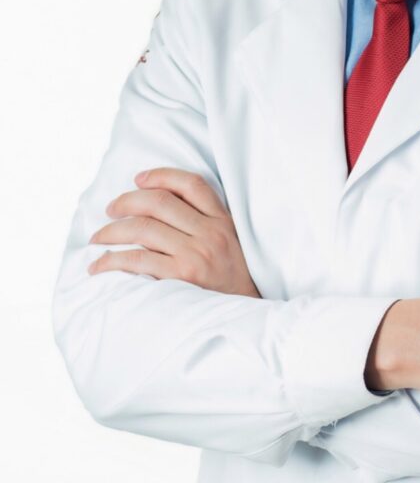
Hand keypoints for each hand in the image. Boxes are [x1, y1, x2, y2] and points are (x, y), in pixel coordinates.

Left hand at [87, 168, 260, 298]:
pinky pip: (138, 260)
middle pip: (160, 203)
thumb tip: (160, 205)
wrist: (247, 316)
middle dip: (127, 201)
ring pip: (144, 228)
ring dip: (112, 231)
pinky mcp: (182, 277)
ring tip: (98, 238)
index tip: (138, 179)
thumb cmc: (231, 279)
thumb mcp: (229, 242)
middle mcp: (210, 233)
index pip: (191, 184)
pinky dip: (113, 260)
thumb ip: (205, 222)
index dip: (161, 176)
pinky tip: (100, 266)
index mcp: (222, 220)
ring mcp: (196, 255)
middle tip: (110, 209)